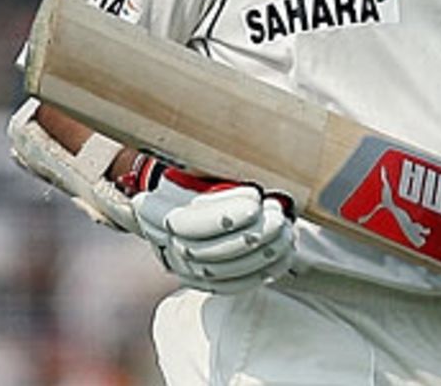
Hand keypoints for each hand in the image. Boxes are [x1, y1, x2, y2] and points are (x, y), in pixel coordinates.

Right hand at [120, 155, 296, 293]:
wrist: (188, 185)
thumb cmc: (203, 164)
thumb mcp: (205, 156)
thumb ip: (219, 161)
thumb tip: (255, 160)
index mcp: (156, 207)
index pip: (184, 223)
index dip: (222, 215)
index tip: (256, 196)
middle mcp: (163, 239)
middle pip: (201, 252)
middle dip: (247, 237)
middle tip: (279, 217)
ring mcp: (179, 263)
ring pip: (216, 273)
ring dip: (258, 256)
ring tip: (285, 233)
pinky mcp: (200, 277)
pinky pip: (228, 285)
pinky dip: (258, 273)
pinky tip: (281, 256)